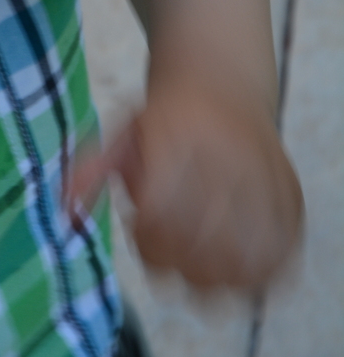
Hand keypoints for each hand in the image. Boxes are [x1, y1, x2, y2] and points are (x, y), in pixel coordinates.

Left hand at [68, 79, 302, 290]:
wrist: (220, 83)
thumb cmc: (162, 119)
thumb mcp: (120, 131)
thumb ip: (91, 169)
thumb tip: (64, 211)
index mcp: (177, 134)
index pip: (162, 211)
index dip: (145, 232)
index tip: (136, 221)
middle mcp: (225, 156)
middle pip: (198, 243)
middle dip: (169, 255)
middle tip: (158, 241)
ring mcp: (264, 179)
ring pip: (238, 261)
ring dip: (207, 273)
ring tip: (190, 256)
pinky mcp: (290, 201)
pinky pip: (276, 258)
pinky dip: (250, 272)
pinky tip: (228, 262)